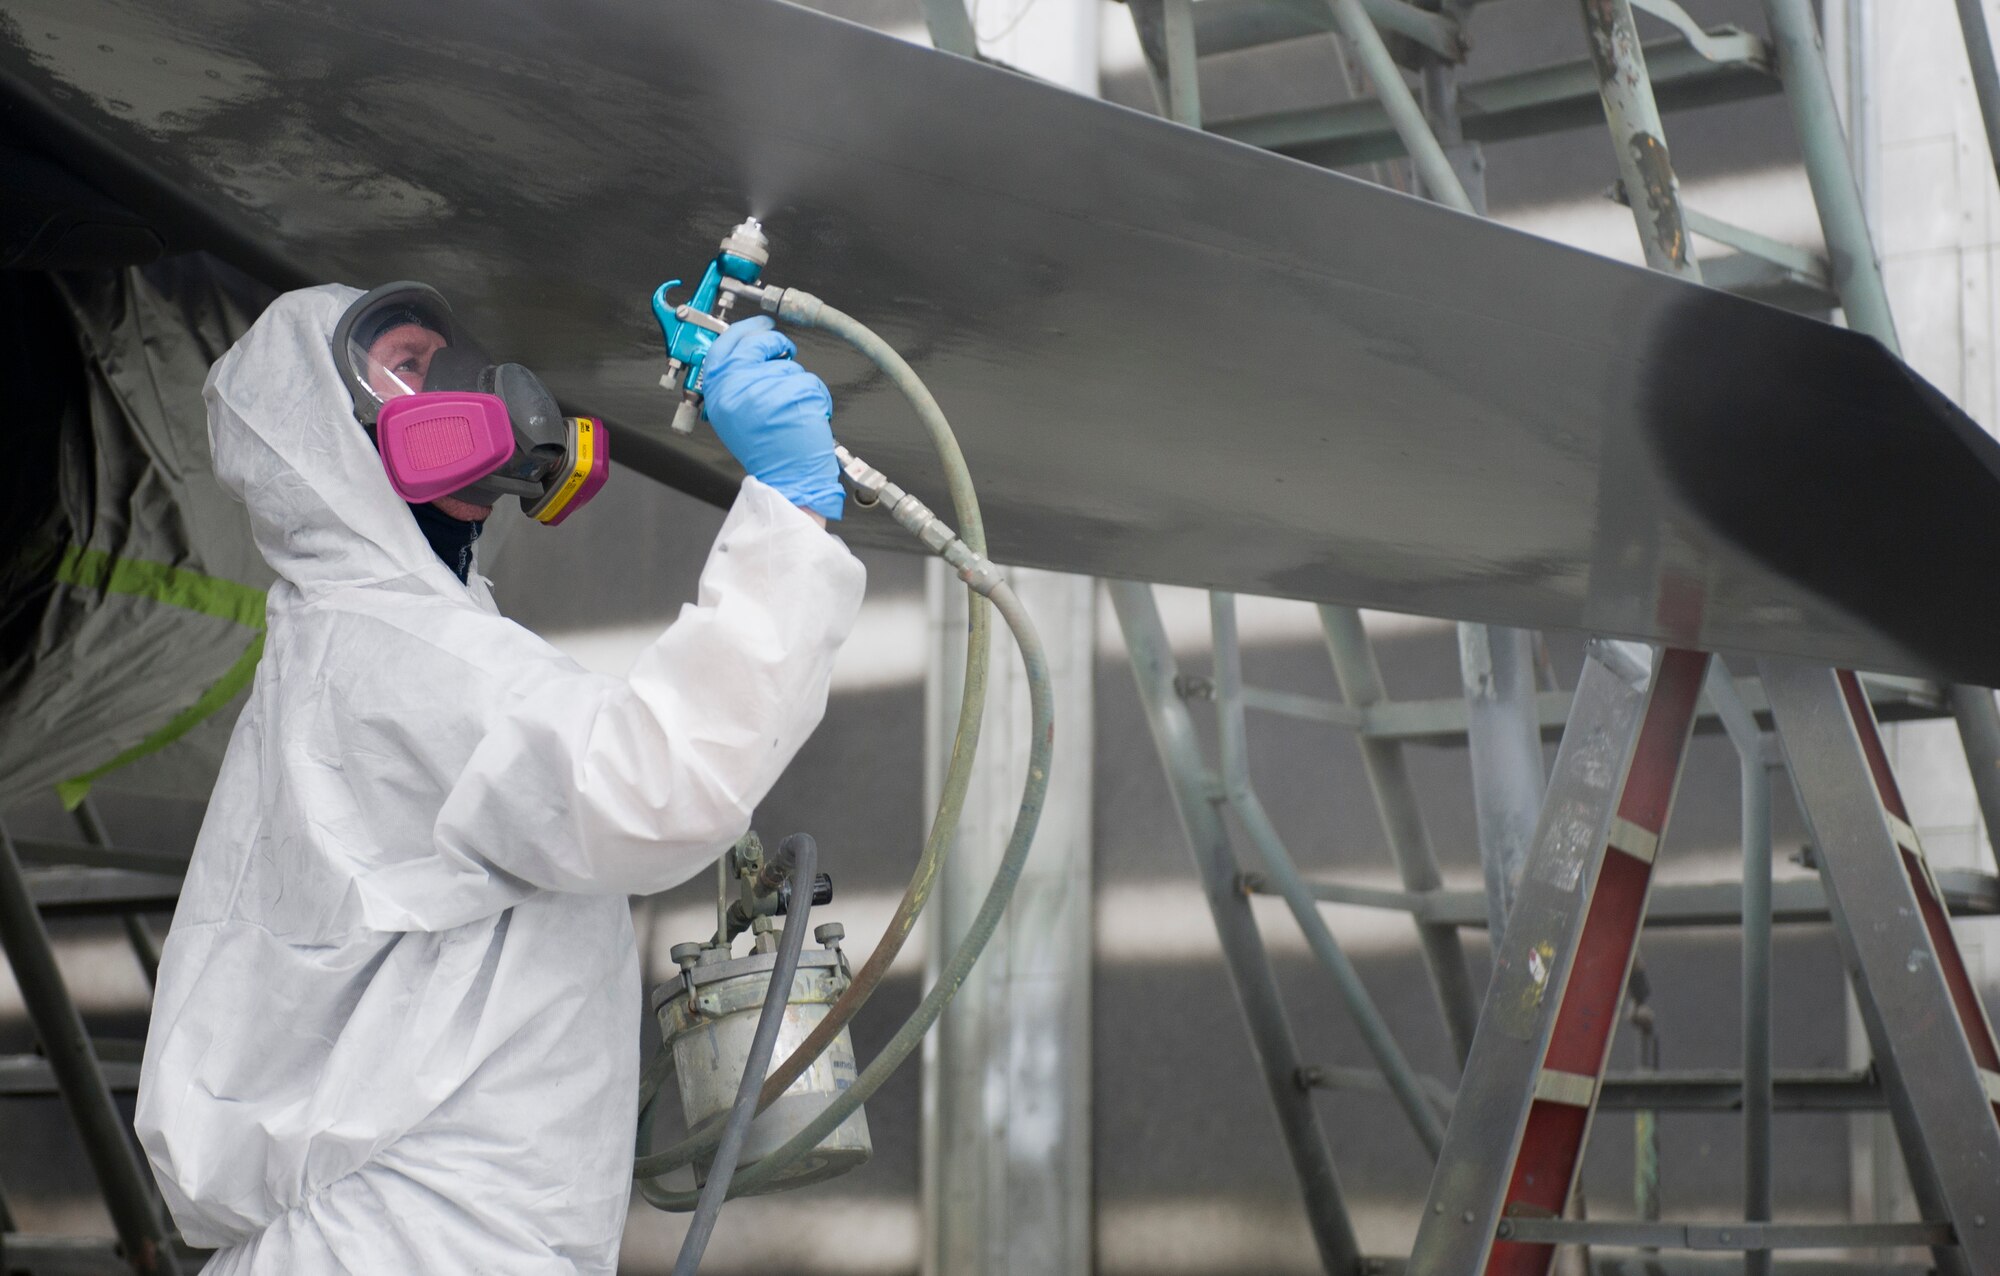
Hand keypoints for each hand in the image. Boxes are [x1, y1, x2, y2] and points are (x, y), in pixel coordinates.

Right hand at [700, 317, 842, 520]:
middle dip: (775, 342)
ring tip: (792, 407)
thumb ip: (733, 384)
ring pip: (789, 365)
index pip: (724, 345)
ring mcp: (766, 388)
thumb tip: (749, 356)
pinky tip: (806, 414)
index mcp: (719, 391)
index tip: (758, 326)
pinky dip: (816, 394)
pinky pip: (810, 380)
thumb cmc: (766, 452)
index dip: (744, 331)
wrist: (788, 478)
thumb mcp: (731, 416)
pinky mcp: (793, 392)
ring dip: (797, 380)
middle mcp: (738, 386)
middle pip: (758, 343)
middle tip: (784, 349)